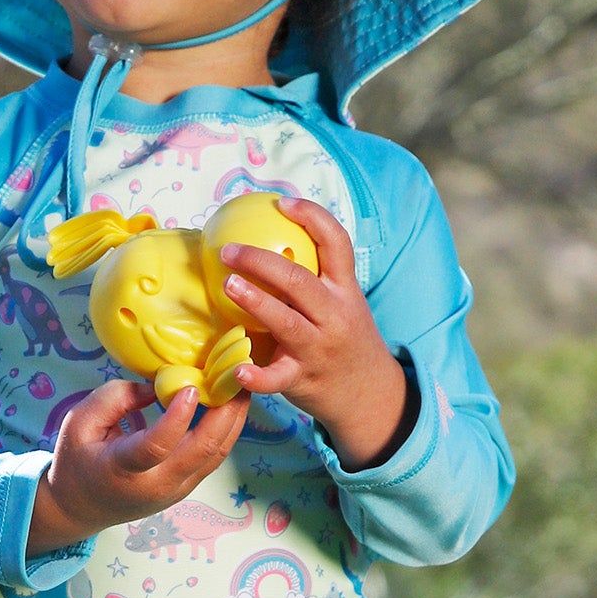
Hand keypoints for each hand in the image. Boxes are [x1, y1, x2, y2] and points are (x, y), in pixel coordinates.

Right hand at [26, 377, 248, 555]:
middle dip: (225, 412)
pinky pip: (214, 458)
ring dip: (233, 420)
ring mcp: (175, 490)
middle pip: (202, 451)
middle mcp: (155, 485)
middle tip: (234, 376)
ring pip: (216, 455)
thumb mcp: (79, 421)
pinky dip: (226, 430)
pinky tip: (230, 405)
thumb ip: (115, 398)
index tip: (191, 386)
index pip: (156, 447)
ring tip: (241, 386)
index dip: (177, 417)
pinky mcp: (186, 487)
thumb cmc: (77, 459)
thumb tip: (160, 385)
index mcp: (122, 469)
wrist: (81, 507)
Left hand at [219, 199, 415, 471]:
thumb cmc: (343, 340)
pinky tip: (238, 370)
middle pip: (299, 281)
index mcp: (345, 290)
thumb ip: (313, 281)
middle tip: (228, 250)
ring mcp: (319, 348)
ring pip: (286, 322)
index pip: (336, 243)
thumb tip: (263, 244)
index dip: (311, 217)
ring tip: (227, 285)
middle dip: (262, 261)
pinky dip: (257, 376)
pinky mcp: (303, 378)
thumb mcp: (341, 304)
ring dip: (255, 302)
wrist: (370, 394)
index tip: (282, 203)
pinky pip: (277, 378)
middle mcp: (334, 315)